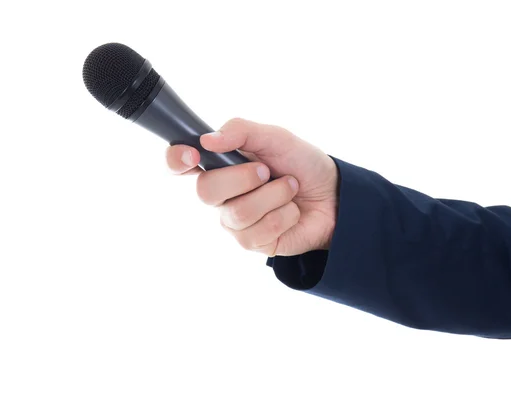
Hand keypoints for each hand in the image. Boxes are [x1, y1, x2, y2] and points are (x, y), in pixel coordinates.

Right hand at [165, 118, 337, 256]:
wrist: (334, 194)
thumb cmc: (302, 163)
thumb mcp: (276, 137)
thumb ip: (241, 131)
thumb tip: (207, 140)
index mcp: (219, 164)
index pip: (179, 164)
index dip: (176, 160)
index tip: (192, 154)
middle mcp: (220, 195)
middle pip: (205, 191)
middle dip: (242, 178)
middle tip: (266, 171)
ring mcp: (234, 221)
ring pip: (238, 213)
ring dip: (274, 196)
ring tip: (289, 188)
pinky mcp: (252, 243)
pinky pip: (259, 231)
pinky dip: (284, 215)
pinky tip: (291, 211)